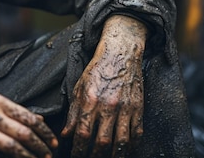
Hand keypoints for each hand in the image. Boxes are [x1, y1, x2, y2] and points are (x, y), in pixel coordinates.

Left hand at [61, 16, 146, 156]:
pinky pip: (137, 133)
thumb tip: (65, 135)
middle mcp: (109, 107)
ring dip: (115, 156)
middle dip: (95, 156)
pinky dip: (131, 146)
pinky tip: (125, 151)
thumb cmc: (97, 71)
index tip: (75, 155)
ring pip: (122, 142)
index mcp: (91, 101)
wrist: (120, 55)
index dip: (78, 150)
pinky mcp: (138, 109)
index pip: (83, 134)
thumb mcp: (79, 89)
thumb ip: (73, 114)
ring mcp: (126, 109)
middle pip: (102, 142)